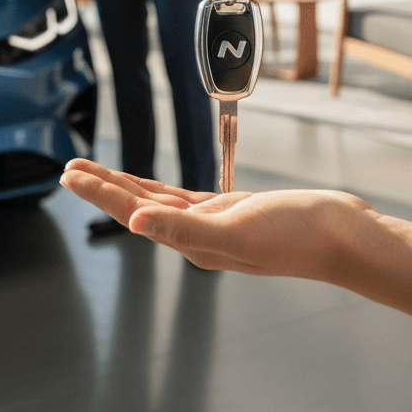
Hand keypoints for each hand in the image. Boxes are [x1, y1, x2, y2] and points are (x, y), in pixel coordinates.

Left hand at [59, 158, 411, 317]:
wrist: (340, 234)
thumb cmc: (296, 235)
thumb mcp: (237, 230)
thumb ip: (184, 229)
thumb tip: (135, 223)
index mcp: (191, 242)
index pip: (133, 213)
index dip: (100, 193)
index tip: (71, 175)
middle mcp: (195, 236)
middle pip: (136, 206)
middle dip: (102, 187)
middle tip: (71, 169)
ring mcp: (212, 225)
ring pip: (156, 201)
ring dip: (125, 186)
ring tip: (96, 173)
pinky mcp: (230, 212)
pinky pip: (183, 199)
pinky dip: (160, 190)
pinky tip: (146, 187)